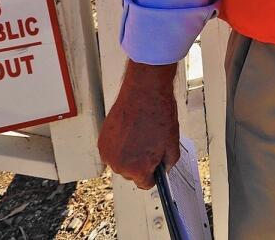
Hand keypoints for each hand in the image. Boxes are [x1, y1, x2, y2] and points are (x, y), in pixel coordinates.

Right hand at [98, 61, 179, 188]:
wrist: (144, 92)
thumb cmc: (159, 114)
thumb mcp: (172, 143)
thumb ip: (169, 163)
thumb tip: (164, 170)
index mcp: (138, 169)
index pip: (146, 184)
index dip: (153, 172)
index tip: (155, 163)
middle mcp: (120, 165)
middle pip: (132, 174)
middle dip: (141, 163)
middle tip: (149, 143)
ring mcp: (108, 153)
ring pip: (120, 163)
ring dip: (128, 155)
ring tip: (138, 135)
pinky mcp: (101, 141)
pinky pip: (112, 152)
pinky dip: (119, 146)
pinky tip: (128, 131)